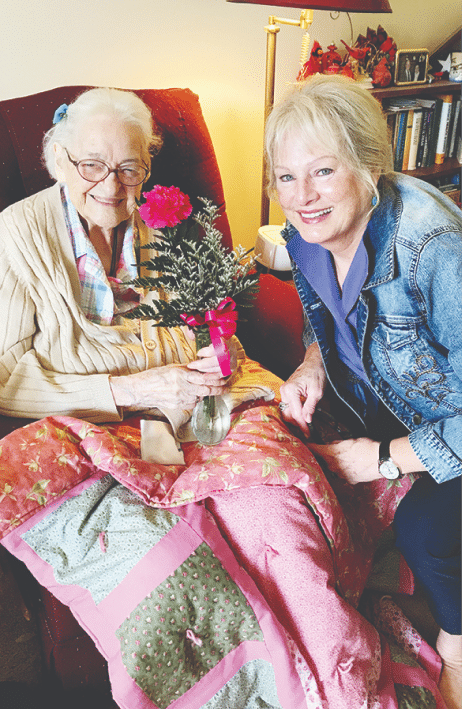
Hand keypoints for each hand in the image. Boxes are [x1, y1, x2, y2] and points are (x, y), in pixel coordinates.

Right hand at [110, 363, 227, 410]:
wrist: (139, 390)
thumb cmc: (153, 377)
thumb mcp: (171, 368)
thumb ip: (186, 369)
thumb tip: (200, 369)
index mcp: (180, 375)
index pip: (203, 378)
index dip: (215, 379)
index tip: (222, 379)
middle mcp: (181, 387)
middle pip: (205, 390)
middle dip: (217, 389)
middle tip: (224, 388)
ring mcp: (179, 398)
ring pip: (199, 398)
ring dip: (205, 394)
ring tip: (210, 390)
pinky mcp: (176, 406)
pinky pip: (191, 404)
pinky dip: (195, 400)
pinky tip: (194, 396)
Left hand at [186, 331, 237, 375]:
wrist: (227, 345)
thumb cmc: (216, 338)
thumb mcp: (208, 332)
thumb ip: (199, 332)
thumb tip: (190, 335)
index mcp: (226, 341)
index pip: (219, 347)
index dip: (208, 352)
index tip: (198, 353)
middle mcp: (231, 352)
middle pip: (218, 361)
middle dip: (203, 364)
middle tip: (192, 365)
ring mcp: (231, 362)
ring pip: (219, 369)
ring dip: (206, 371)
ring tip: (195, 369)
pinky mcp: (230, 369)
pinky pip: (221, 376)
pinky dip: (211, 377)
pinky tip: (203, 377)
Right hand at [279, 342, 326, 434]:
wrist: (314, 362)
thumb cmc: (317, 373)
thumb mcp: (317, 392)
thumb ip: (310, 407)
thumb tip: (307, 420)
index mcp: (291, 390)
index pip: (296, 413)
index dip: (302, 425)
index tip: (308, 433)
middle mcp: (284, 391)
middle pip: (288, 414)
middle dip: (297, 423)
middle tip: (307, 431)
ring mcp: (284, 391)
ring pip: (287, 411)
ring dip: (296, 418)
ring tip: (305, 424)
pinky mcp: (286, 392)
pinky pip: (288, 406)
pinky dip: (295, 412)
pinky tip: (302, 416)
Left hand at [309, 438, 381, 483]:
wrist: (380, 460)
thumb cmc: (366, 447)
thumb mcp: (349, 440)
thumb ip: (337, 444)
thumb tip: (331, 445)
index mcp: (331, 453)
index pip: (314, 449)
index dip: (308, 447)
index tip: (304, 446)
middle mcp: (333, 465)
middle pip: (324, 461)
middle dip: (327, 457)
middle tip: (336, 452)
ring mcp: (341, 474)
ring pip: (334, 469)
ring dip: (338, 464)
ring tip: (349, 459)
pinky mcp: (350, 480)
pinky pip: (344, 475)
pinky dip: (347, 471)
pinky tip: (354, 467)